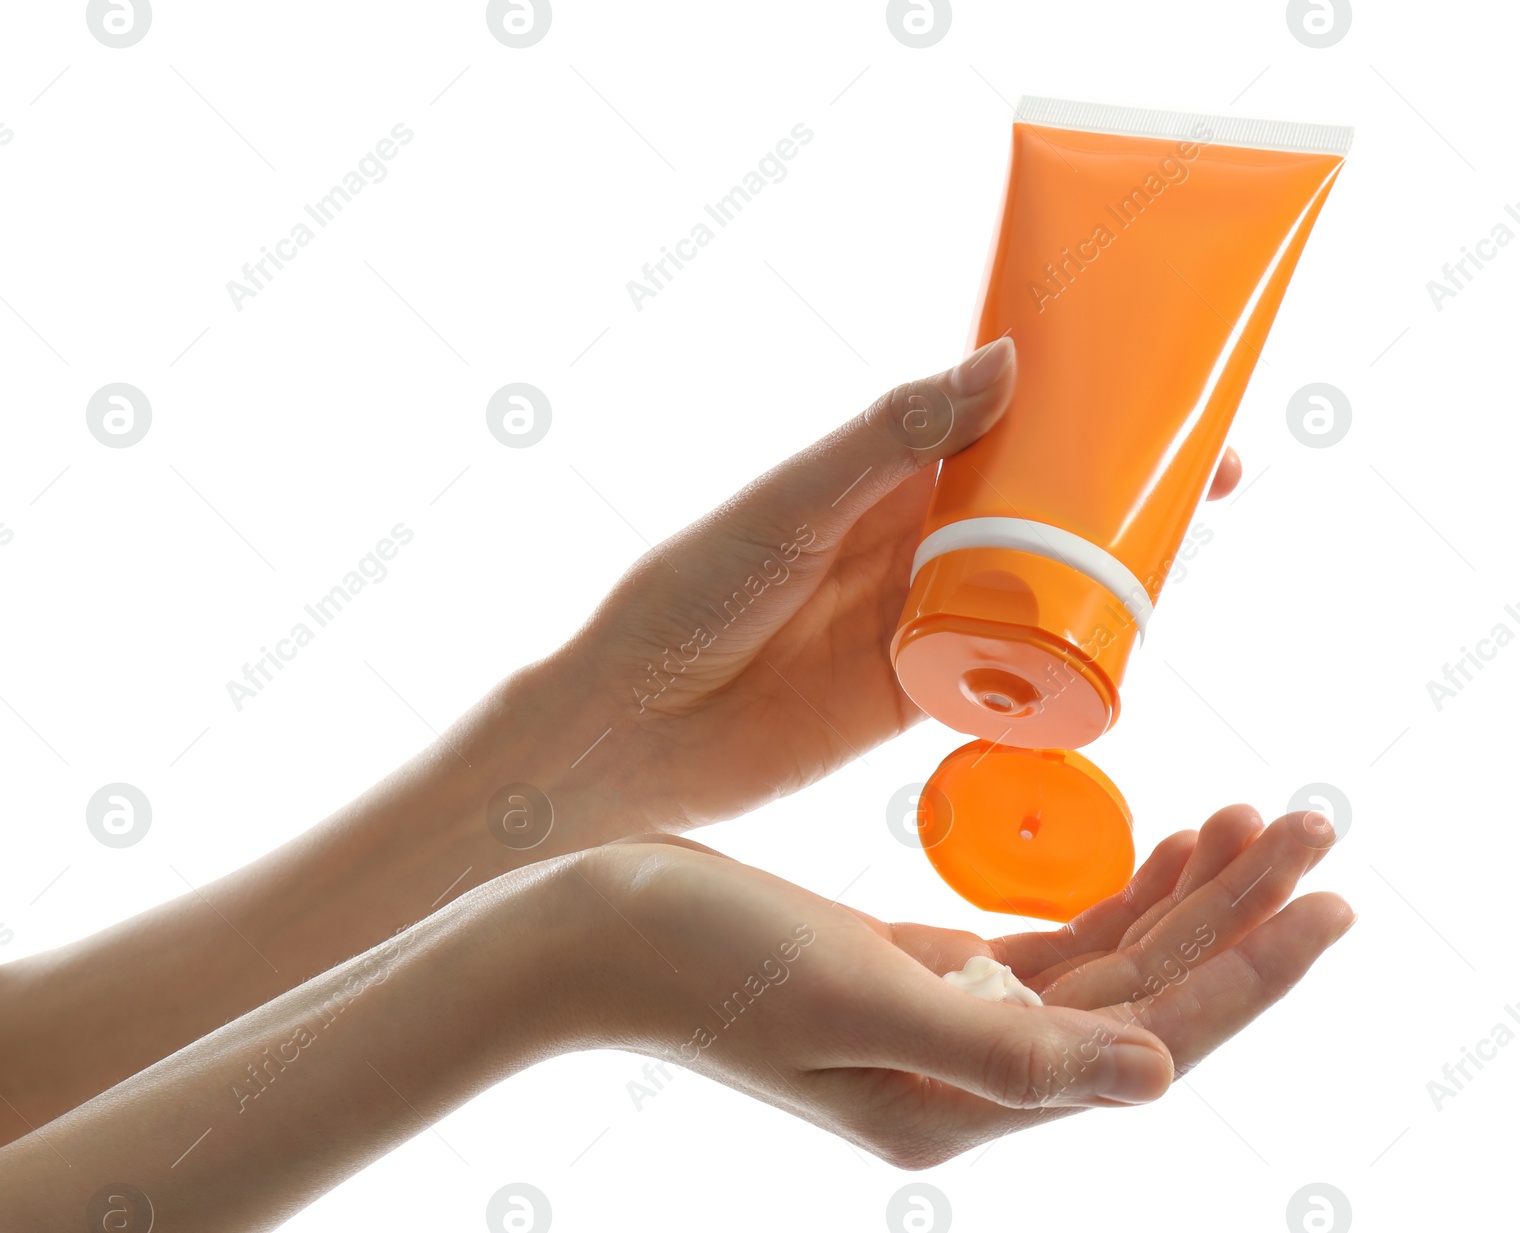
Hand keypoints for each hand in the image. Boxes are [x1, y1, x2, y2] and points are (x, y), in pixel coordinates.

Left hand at [531, 338, 1241, 830]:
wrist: (631, 736)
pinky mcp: (922, 697)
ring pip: (1039, 585)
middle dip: (1125, 487)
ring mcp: (922, 619)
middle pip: (1041, 502)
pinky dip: (1066, 669)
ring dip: (1111, 575)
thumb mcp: (790, 505)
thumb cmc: (685, 600)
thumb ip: (891, 441)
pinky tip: (1124, 660)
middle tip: (1217, 474)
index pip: (1000, 421)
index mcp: (877, 473)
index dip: (1080, 400)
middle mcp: (910, 541)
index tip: (1166, 380)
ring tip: (1187, 557)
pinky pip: (1013, 675)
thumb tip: (1008, 362)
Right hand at [560, 801, 1348, 1167]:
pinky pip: (1050, 944)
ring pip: (1108, 965)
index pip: (1146, 1040)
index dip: (1247, 972)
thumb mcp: (855, 999)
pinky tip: (1156, 847)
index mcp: (962, 1103)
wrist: (589, 931)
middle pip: (1145, 999)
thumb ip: (1010, 1051)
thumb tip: (1158, 1079)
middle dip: (1238, 917)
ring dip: (1186, 896)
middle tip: (1317, 827)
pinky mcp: (918, 970)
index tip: (1330, 899)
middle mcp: (969, 1077)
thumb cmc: (702, 959)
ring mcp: (946, 1025)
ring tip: (1254, 820)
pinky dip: (1113, 893)